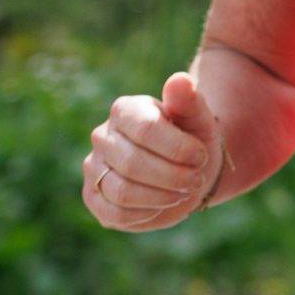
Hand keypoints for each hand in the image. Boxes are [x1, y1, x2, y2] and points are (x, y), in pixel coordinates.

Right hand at [84, 71, 222, 233]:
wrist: (189, 167)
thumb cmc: (193, 138)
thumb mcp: (200, 119)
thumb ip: (189, 100)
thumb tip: (180, 80)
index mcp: (126, 110)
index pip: (145, 129)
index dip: (178, 149)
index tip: (201, 157)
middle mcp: (103, 136)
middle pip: (133, 163)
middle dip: (173, 177)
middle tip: (195, 180)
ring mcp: (94, 167)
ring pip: (122, 191)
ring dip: (162, 197)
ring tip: (183, 192)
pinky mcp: (94, 197)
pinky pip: (114, 213)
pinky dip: (146, 214)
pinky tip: (162, 204)